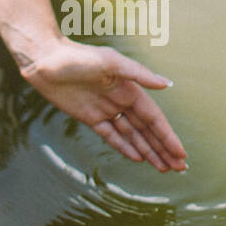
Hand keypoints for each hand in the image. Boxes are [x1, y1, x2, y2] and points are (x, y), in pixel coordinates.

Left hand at [18, 38, 187, 171]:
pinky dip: (124, 146)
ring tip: (163, 168)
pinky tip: (138, 158)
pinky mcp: (89, 117)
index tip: (181, 154)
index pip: (154, 117)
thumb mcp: (110, 62)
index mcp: (129, 87)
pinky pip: (111, 135)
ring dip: (148, 151)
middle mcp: (120, 100)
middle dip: (163, 148)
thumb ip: (139, 74)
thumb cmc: (77, 56)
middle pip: (146, 129)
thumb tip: (167, 84)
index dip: (167, 136)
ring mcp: (105, 109)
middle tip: (179, 169)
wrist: (44, 59)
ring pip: (131, 135)